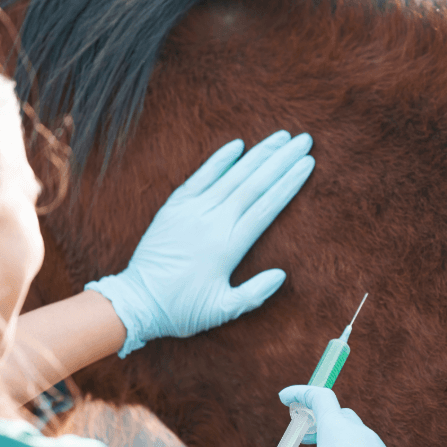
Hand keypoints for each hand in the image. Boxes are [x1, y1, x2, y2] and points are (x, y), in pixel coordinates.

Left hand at [85, 130, 313, 356]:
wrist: (138, 301)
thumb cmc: (182, 310)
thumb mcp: (222, 310)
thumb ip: (254, 293)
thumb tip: (281, 275)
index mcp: (228, 246)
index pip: (266, 207)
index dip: (288, 183)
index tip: (308, 163)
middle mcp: (212, 223)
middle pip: (254, 184)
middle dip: (281, 160)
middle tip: (304, 140)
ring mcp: (192, 211)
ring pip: (231, 176)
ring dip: (257, 154)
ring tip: (281, 137)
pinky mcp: (174, 207)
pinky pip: (200, 177)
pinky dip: (218, 160)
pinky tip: (237, 145)